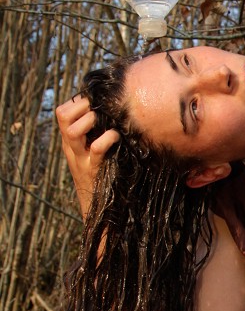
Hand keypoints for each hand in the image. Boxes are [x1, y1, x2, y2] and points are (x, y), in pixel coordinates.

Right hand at [56, 94, 119, 217]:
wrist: (98, 208)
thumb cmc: (101, 175)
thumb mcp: (92, 152)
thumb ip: (96, 134)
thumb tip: (110, 112)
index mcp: (70, 141)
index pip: (62, 112)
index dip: (77, 102)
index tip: (95, 104)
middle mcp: (71, 148)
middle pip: (62, 116)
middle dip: (82, 107)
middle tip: (100, 111)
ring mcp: (80, 159)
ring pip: (72, 131)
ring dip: (91, 121)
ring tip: (106, 123)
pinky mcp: (94, 170)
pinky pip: (96, 149)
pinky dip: (108, 138)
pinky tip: (117, 137)